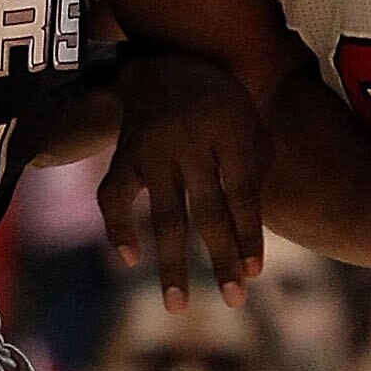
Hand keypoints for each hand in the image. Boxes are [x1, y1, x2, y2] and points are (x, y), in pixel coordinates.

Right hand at [98, 50, 266, 306]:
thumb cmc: (218, 103)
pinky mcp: (123, 156)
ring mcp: (152, 150)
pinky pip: (114, 199)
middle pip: (208, 210)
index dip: (248, 233)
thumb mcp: (248, 119)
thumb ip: (257, 166)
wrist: (161, 63)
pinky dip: (118, 230)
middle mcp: (189, 140)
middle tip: (235, 300)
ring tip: (177, 307)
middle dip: (221, 258)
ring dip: (171, 264)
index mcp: (229, 129)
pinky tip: (131, 259)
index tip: (253, 273)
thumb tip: (251, 235)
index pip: (242, 192)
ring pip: (164, 216)